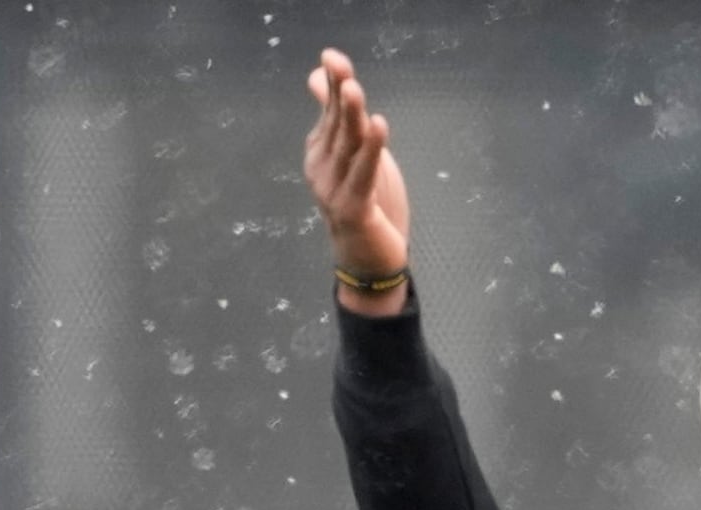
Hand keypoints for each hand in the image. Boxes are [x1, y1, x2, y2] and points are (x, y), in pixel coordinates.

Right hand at [302, 49, 411, 314]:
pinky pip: (363, 174)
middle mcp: (320, 167)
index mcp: (320, 152)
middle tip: (339, 63)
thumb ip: (341, 119)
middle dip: (340, 92)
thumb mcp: (355, 156)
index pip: (330, 113)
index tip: (333, 56)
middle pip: (335, 124)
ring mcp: (332, 188)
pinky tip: (380, 126)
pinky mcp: (353, 208)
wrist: (369, 261)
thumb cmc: (365, 205)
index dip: (334, 84)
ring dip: (351, 116)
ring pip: (346, 146)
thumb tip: (321, 78)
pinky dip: (373, 149)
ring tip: (356, 88)